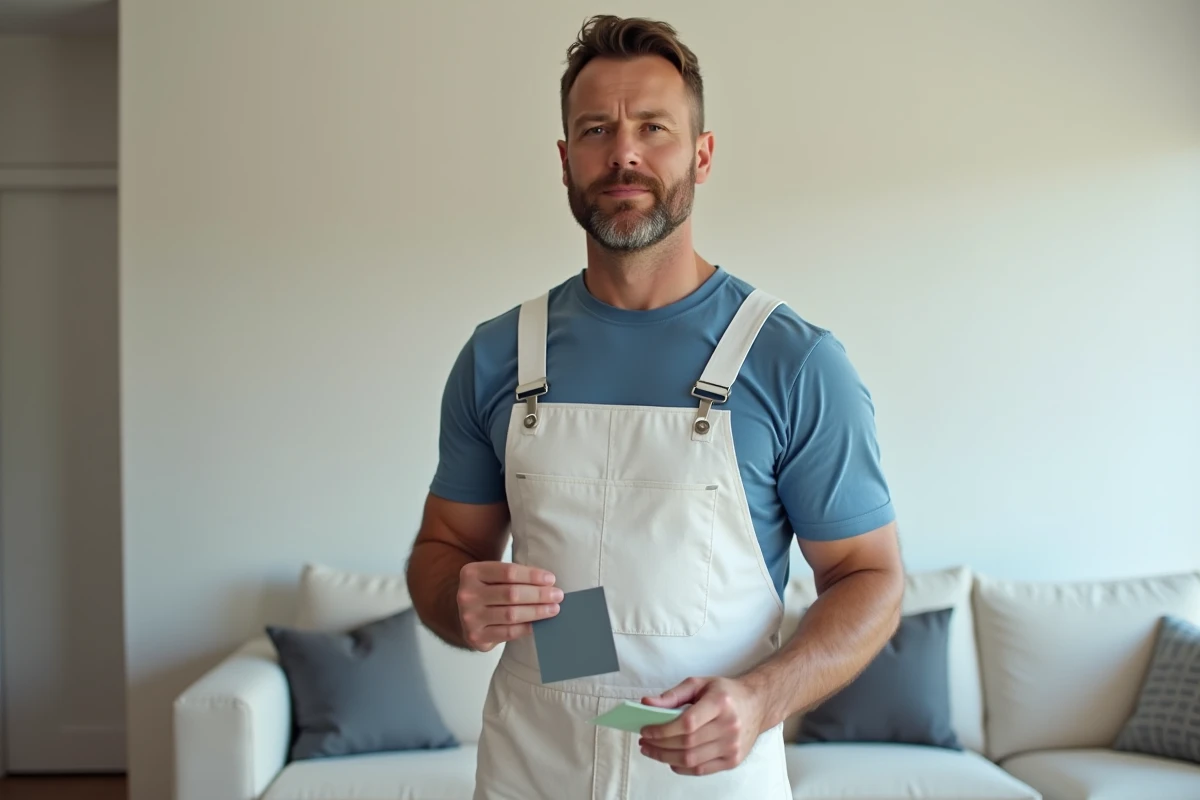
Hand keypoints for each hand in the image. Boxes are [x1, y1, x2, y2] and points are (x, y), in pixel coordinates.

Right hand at [456, 562, 561, 651]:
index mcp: (472, 573)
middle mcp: (467, 594)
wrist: (467, 615)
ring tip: (554, 609)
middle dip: (539, 595)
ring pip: (511, 614)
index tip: (551, 579)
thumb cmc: (489, 591)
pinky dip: (527, 627)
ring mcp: (470, 617)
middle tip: (558, 595)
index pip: (508, 571)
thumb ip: (514, 576)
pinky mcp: (476, 636)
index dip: (532, 576)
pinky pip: (508, 632)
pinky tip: (539, 624)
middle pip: (511, 593)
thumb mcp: (493, 576)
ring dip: (537, 612)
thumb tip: (549, 583)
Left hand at [637, 676, 767, 776]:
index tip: (646, 730)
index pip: (687, 723)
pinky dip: (681, 767)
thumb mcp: (699, 684)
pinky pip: (701, 769)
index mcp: (720, 703)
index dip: (662, 730)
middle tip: (644, 741)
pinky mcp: (733, 760)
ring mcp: (732, 746)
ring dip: (665, 757)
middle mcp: (729, 726)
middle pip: (686, 743)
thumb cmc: (726, 694)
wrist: (756, 705)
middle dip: (659, 745)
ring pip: (691, 759)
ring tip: (651, 750)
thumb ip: (672, 695)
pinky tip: (670, 759)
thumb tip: (647, 704)